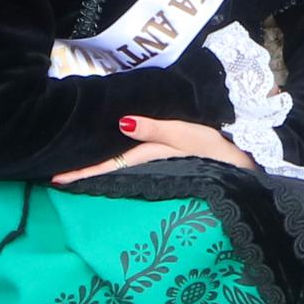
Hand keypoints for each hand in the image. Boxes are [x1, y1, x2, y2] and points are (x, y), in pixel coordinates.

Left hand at [57, 113, 252, 180]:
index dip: (84, 174)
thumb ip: (156, 130)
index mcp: (150, 160)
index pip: (110, 167)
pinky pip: (137, 169)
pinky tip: (110, 171)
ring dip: (100, 175)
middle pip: (112, 172)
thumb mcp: (188, 136)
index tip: (58, 180)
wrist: (247, 168)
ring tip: (75, 175)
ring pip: (123, 172)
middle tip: (56, 180)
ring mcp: (159, 171)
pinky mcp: (169, 169)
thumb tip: (122, 123)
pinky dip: (120, 170)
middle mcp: (150, 169)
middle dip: (86, 178)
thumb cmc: (218, 152)